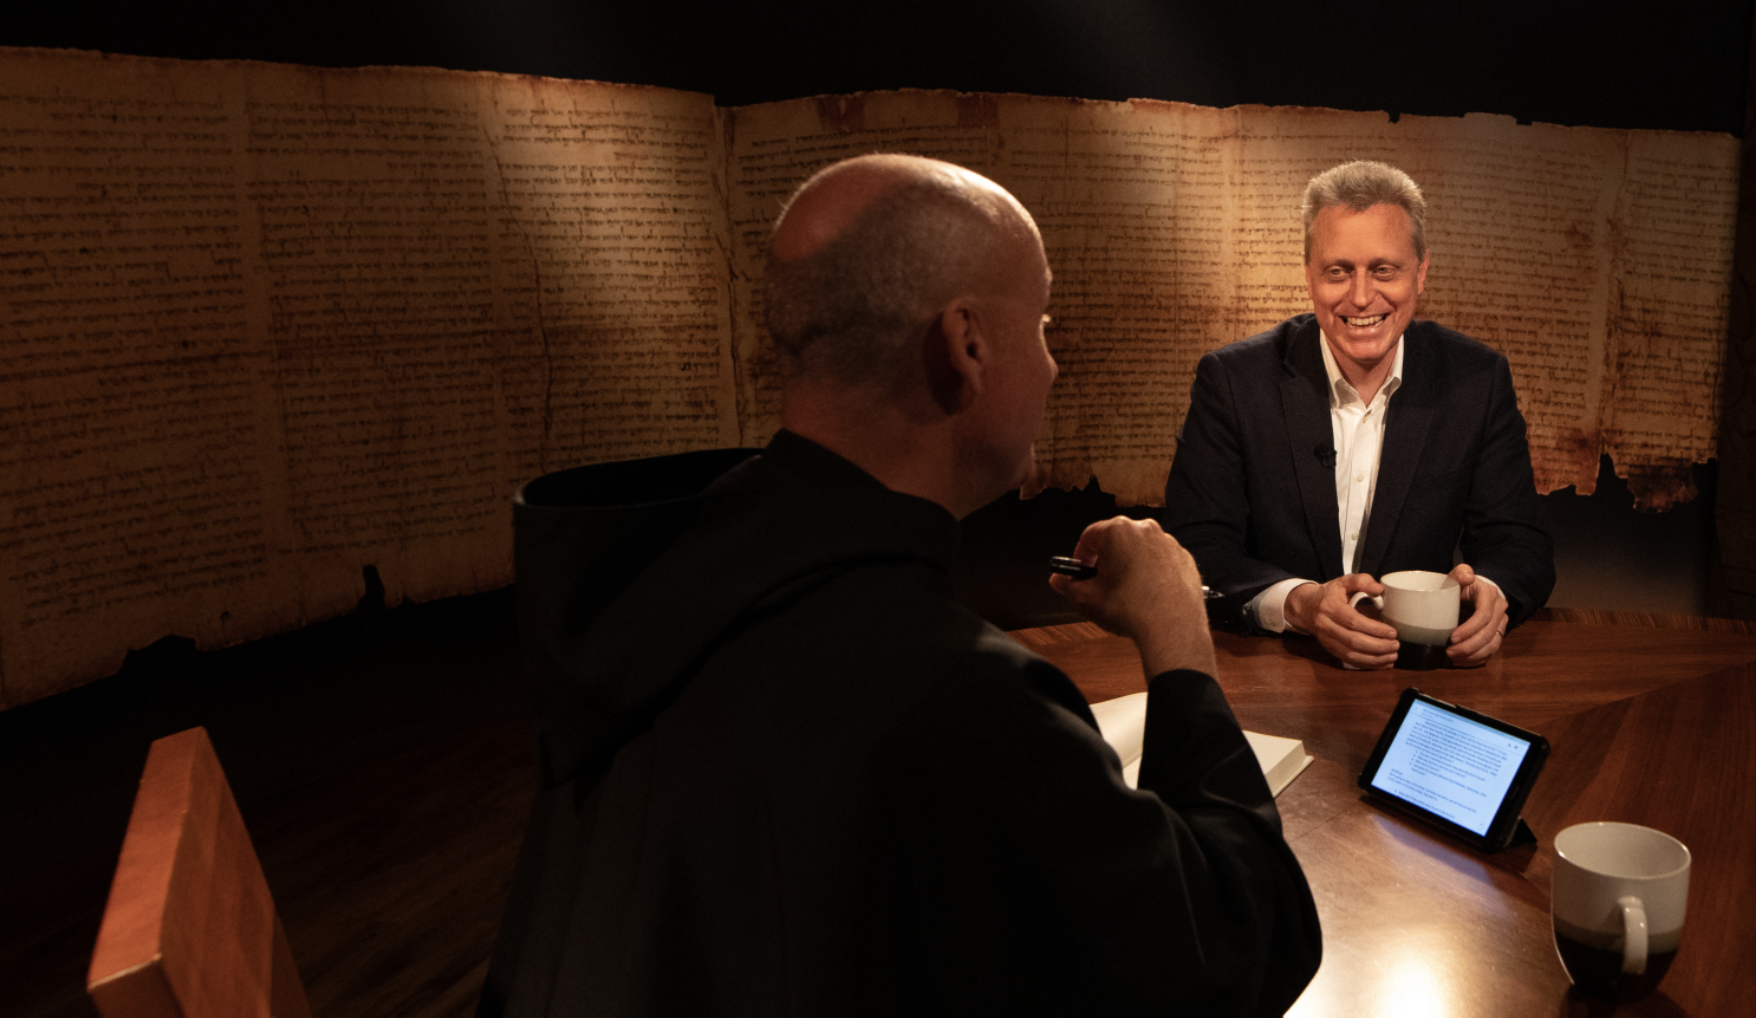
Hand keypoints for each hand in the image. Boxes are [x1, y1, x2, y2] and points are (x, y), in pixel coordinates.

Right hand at [1049, 517, 1216, 677]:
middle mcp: (1145, 531)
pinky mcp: (1184, 558)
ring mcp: (1167, 543)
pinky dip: (1151, 572)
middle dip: (1105, 559)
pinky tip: (1145, 593)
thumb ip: (1068, 586)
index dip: (1080, 556)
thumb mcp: (1087, 600)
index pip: (1089, 536)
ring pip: (1139, 549)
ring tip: (1124, 592)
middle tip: (1099, 582)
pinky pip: (1160, 560)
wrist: (1173, 629)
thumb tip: (1060, 581)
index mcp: (1118, 532)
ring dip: (1129, 564)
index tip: (1079, 570)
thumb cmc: (1134, 611)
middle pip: (1116, 539)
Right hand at [1284, 574, 1398, 668]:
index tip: (1392, 632)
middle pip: (1353, 641)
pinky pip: (1348, 660)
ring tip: (1392, 656)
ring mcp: (1326, 640)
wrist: (1305, 607)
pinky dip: (1367, 664)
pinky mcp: (1329, 649)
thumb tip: (1379, 589)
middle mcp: (1326, 626)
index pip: (1353, 621)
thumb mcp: (1343, 581)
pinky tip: (1382, 664)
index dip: (1374, 629)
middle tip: (1396, 645)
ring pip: (1350, 654)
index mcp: (1330, 607)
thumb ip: (1362, 580)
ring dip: (1374, 659)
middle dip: (1377, 646)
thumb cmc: (1329, 594)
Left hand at [1446, 564, 1508, 666]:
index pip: (1484, 615)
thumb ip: (1460, 572)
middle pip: (1489, 634)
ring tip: (1453, 658)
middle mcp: (1499, 610)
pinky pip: (1491, 651)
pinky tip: (1461, 661)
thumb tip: (1467, 576)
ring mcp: (1500, 624)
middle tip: (1449, 652)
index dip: (1470, 629)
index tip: (1452, 638)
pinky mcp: (1497, 635)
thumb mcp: (1458, 575)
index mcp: (1490, 595)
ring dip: (1473, 655)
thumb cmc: (1461, 585)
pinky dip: (1476, 659)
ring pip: (1492, 645)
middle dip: (1469, 646)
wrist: (1473, 591)